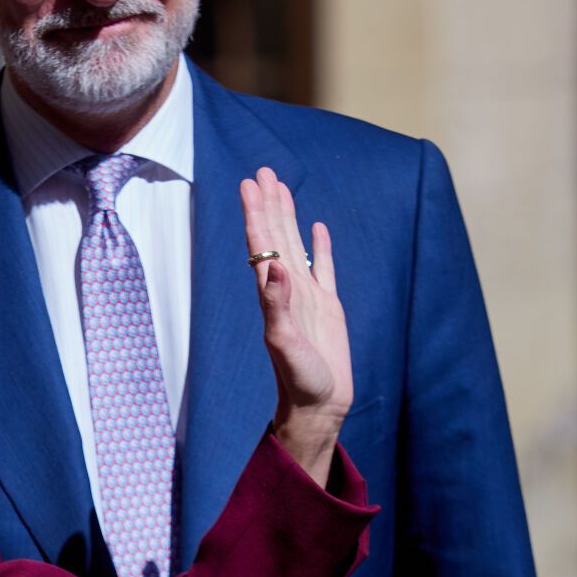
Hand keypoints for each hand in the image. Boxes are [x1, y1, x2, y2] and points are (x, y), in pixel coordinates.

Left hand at [242, 167, 351, 483]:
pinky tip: (316, 228)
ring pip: (296, 245)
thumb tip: (273, 268)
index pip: (262, 245)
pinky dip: (318, 246)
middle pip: (275, 236)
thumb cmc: (298, 379)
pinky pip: (323, 268)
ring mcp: (307, 296)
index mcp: (272, 295)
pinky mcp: (328, 307)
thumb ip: (277, 307)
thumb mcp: (285, 343)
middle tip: (261, 171)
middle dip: (268, 203)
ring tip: (281, 186)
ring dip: (287, 216)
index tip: (249, 185)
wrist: (317, 404)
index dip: (256, 214)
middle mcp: (285, 290)